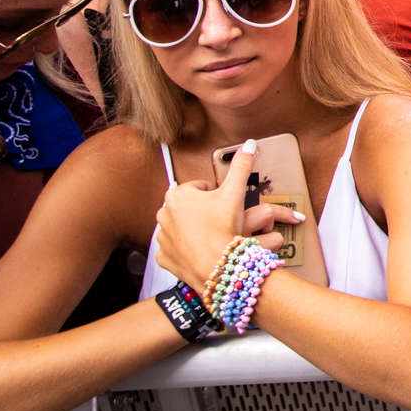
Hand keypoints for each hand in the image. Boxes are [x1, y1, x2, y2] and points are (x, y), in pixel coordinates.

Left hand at [152, 138, 302, 292]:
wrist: (215, 265)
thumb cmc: (222, 228)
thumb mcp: (234, 192)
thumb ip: (241, 166)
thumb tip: (248, 145)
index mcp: (178, 194)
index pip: (201, 188)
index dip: (218, 196)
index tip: (224, 206)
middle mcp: (164, 213)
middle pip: (192, 207)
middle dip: (206, 212)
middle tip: (222, 221)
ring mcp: (162, 236)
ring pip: (183, 227)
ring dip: (197, 229)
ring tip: (214, 236)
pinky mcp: (163, 256)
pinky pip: (175, 249)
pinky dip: (187, 250)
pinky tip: (201, 250)